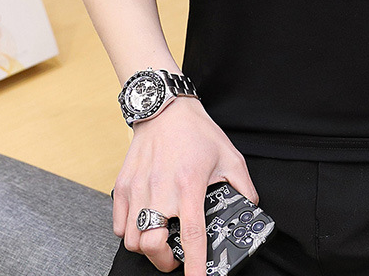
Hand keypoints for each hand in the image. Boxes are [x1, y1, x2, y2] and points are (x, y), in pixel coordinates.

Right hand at [112, 98, 258, 274]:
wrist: (166, 108)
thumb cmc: (197, 131)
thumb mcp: (229, 156)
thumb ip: (243, 185)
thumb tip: (250, 207)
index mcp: (189, 185)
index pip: (193, 235)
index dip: (194, 264)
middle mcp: (161, 190)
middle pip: (152, 245)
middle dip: (164, 261)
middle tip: (176, 257)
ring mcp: (138, 189)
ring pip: (131, 239)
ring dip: (147, 247)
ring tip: (161, 238)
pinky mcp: (123, 185)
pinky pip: (118, 224)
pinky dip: (129, 231)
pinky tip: (145, 222)